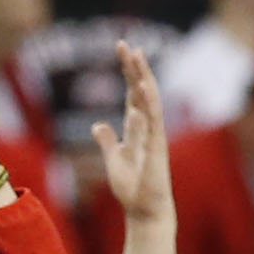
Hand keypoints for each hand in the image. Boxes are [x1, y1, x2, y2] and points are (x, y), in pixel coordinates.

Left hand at [90, 40, 170, 228]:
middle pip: (141, 89)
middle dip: (133, 67)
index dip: (127, 71)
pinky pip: (154, 120)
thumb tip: (97, 125)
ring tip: (136, 54)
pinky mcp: (157, 147)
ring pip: (150, 98)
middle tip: (125, 43)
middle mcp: (148, 126)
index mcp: (137, 128)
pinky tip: (143, 85)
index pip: (132, 92)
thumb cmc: (132, 189)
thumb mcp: (113, 160)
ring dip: (143, 76)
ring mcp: (154, 135)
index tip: (122, 50)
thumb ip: (107, 141)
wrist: (144, 211)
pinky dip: (149, 102)